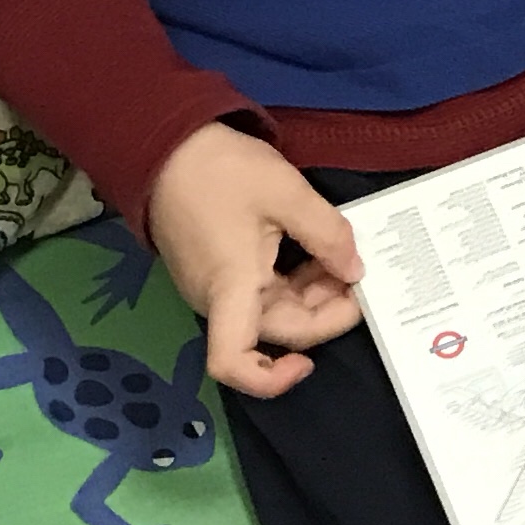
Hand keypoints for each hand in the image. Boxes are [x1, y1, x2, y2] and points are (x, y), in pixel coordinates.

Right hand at [146, 121, 364, 401]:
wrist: (166, 145)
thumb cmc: (220, 170)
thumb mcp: (286, 192)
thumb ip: (327, 235)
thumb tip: (355, 271)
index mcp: (229, 289)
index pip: (233, 362)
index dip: (271, 380)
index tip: (309, 363)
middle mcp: (220, 299)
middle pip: (277, 331)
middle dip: (324, 313)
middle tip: (359, 278)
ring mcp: (218, 287)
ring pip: (276, 311)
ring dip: (314, 294)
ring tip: (344, 259)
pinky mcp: (221, 271)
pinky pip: (265, 291)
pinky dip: (297, 280)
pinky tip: (321, 254)